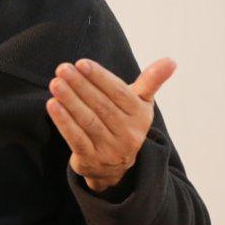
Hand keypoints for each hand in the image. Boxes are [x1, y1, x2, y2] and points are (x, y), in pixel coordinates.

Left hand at [45, 56, 176, 193]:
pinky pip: (76, 138)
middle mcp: (128, 133)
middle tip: (63, 69)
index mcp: (140, 115)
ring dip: (69, 100)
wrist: (115, 164)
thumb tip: (172, 61)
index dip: (99, 77)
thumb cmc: (125, 121)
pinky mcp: (91, 159)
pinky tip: (52, 105)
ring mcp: (110, 148)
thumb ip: (151, 80)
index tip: (81, 63)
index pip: (118, 92)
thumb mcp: (139, 103)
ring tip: (55, 83)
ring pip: (88, 120)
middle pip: (101, 105)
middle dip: (80, 85)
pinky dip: (63, 121)